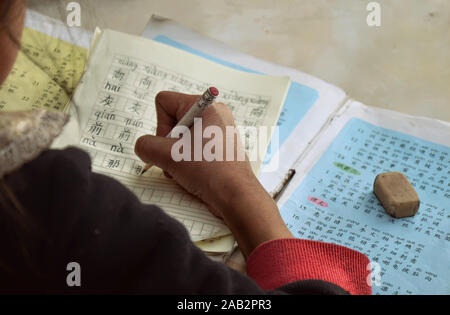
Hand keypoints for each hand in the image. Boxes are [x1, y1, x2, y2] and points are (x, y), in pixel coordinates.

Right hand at [135, 91, 291, 256]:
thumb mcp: (168, 155)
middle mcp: (213, 115)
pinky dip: (186, 163)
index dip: (161, 125)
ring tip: (187, 170)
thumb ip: (146, 146)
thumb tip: (143, 147)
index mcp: (205, 107)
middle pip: (172, 122)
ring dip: (175, 157)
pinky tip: (193, 175)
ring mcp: (217, 133)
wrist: (235, 196)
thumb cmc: (209, 170)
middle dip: (168, 145)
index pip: (165, 102)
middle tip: (179, 158)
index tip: (173, 143)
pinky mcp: (218, 150)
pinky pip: (191, 150)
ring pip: (180, 140)